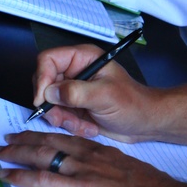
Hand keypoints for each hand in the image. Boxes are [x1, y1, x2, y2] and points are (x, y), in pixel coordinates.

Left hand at [0, 130, 186, 186]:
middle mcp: (90, 157)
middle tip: (7, 138)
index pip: (69, 140)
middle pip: (50, 143)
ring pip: (41, 156)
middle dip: (25, 140)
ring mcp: (83, 172)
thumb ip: (116, 179)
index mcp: (103, 154)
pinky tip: (5, 176)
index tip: (34, 134)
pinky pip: (42, 180)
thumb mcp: (134, 179)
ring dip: (16, 153)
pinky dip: (20, 176)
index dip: (48, 136)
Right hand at [30, 43, 154, 140]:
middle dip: (52, 105)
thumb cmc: (132, 104)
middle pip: (44, 83)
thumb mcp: (104, 96)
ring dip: (63, 119)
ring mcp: (73, 90)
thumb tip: (49, 93)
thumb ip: (76, 92)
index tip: (42, 100)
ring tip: (84, 126)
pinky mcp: (74, 107)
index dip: (41, 79)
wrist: (145, 123)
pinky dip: (70, 125)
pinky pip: (59, 116)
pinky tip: (89, 128)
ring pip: (49, 103)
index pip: (48, 60)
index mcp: (82, 58)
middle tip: (62, 120)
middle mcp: (75, 71)